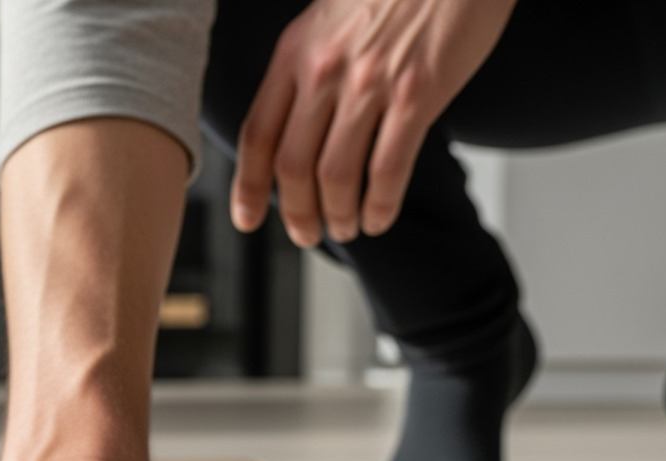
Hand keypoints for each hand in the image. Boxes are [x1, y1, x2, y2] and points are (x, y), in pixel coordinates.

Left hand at [230, 0, 515, 246]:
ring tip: (348, 228)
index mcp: (296, 53)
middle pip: (292, 166)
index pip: (257, 135)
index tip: (248, 219)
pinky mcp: (418, 94)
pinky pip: (388, 168)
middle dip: (296, 213)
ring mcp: (370, 84)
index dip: (248, 187)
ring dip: (339, 215)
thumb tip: (298, 124)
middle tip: (307, 235)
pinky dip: (381, 204)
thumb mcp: (329, 18)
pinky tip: (381, 216)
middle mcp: (325, 71)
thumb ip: (309, 68)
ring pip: (335, 175)